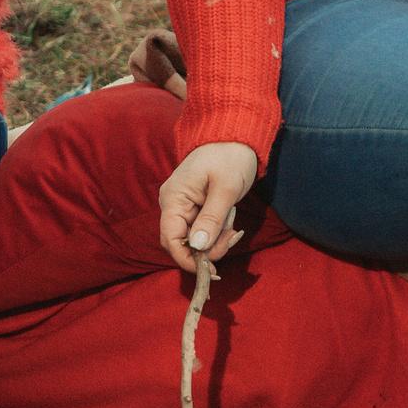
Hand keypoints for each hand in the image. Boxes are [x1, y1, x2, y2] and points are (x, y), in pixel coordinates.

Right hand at [158, 140, 258, 270]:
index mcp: (173, 198)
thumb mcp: (226, 188)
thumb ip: (212, 218)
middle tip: (233, 238)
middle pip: (182, 244)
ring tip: (234, 219)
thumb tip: (198, 246)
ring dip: (217, 238)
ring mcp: (183, 207)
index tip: (211, 271)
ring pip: (196, 239)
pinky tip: (231, 218)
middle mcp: (173, 205)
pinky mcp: (196, 208)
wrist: (236, 137)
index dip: (188, 259)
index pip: (170, 239)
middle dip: (208, 249)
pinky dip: (219, 231)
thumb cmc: (230, 156)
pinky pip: (204, 230)